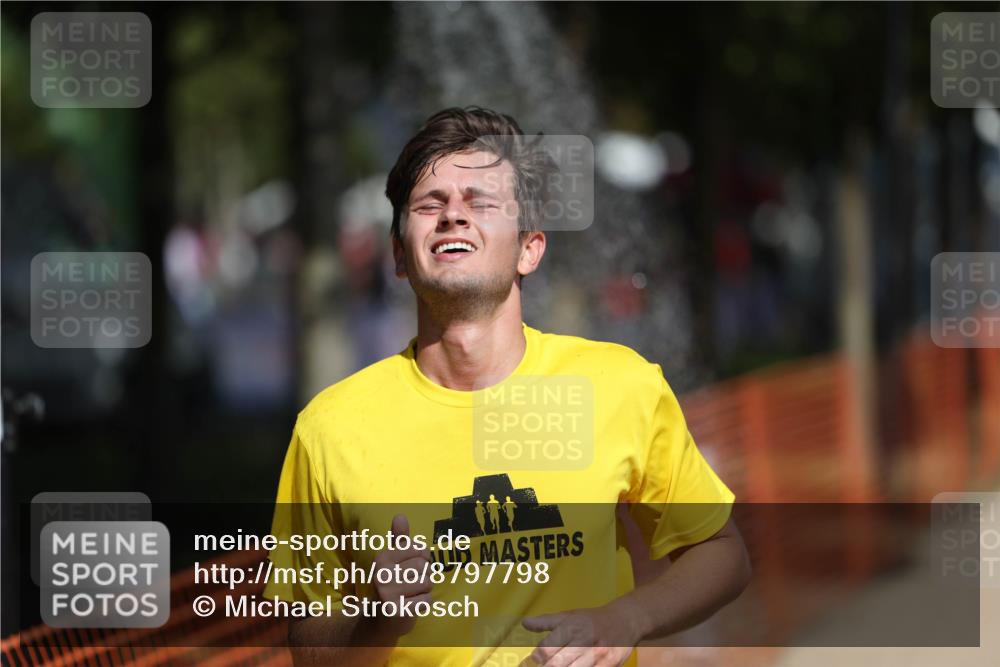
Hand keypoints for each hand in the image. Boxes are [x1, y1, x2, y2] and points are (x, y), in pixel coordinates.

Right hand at [371, 513, 431, 636]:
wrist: (380, 619)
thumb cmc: (392, 583)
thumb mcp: (393, 559)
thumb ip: (399, 539)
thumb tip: (400, 515)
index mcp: (382, 558)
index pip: (421, 550)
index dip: (423, 560)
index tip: (411, 568)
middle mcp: (382, 574)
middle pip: (425, 566)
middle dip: (424, 576)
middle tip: (410, 584)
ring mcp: (387, 594)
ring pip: (427, 582)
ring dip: (424, 590)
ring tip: (411, 594)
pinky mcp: (397, 610)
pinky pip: (426, 600)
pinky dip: (423, 603)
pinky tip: (411, 605)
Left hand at [521, 602, 642, 666]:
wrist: (624, 620)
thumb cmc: (591, 620)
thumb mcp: (568, 616)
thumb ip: (545, 622)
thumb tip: (524, 623)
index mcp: (571, 627)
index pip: (547, 647)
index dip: (537, 658)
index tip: (532, 661)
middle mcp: (583, 641)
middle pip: (558, 663)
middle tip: (545, 665)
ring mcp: (597, 655)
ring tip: (558, 666)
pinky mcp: (609, 664)